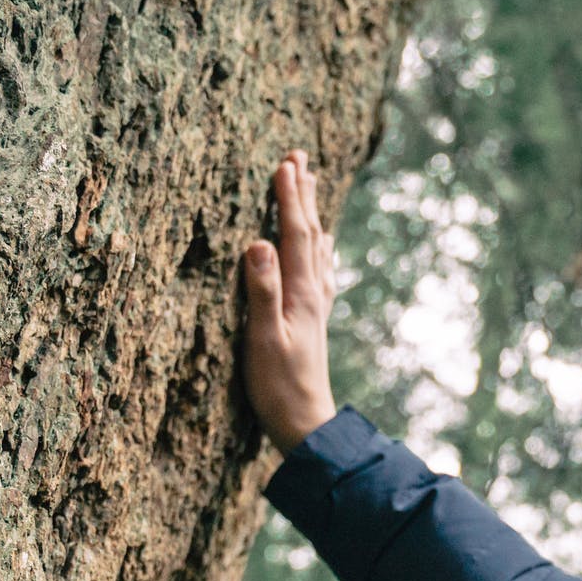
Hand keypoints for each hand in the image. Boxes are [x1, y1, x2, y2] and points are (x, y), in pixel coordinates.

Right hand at [241, 150, 338, 452]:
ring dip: (312, 215)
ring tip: (311, 187)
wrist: (307, 423)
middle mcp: (312, 294)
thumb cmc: (278, 386)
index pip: (295, 235)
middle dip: (304, 195)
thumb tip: (259, 242)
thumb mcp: (262, 339)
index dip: (290, 198)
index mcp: (299, 294)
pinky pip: (318, 272)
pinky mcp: (312, 321)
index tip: (285, 162)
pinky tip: (322, 248)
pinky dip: (318, 249)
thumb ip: (261, 291)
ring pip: (315, 249)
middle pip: (310, 234)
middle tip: (300, 157)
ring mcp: (315, 307)